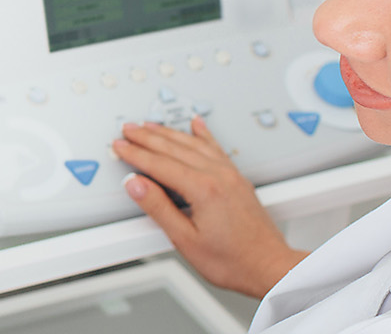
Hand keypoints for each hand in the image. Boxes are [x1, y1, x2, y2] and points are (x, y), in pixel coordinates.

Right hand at [112, 117, 307, 297]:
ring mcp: (230, 174)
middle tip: (128, 130)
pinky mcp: (238, 179)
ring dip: (169, 132)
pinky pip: (216, 147)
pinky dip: (203, 134)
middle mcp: (218, 175)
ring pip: (194, 143)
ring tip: (150, 125)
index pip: (160, 164)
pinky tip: (197, 124)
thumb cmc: (233, 261)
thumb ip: (158, 208)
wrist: (269, 267)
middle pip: (174, 148)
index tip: (120, 146)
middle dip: (147, 137)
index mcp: (203, 189)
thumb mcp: (186, 240)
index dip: (136, 154)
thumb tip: (136, 185)